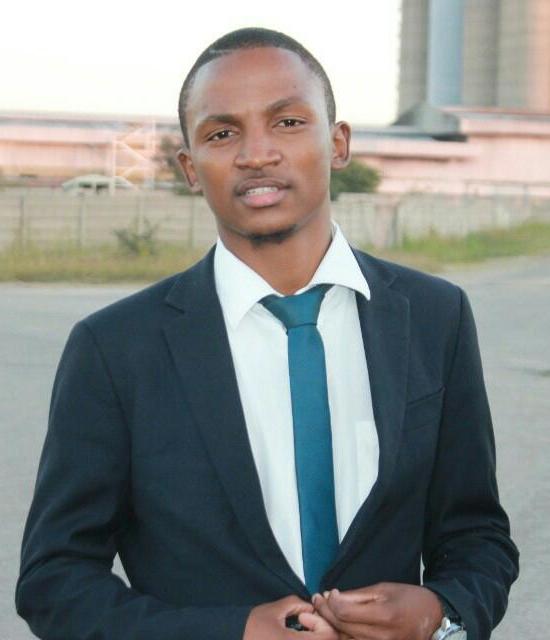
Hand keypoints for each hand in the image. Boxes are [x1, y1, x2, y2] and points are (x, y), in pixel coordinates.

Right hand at [243, 595, 338, 639]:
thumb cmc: (252, 629)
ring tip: (299, 630)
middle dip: (320, 631)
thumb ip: (295, 604)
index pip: (329, 636)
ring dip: (315, 636)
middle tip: (303, 622)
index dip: (320, 622)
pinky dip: (308, 639)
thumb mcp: (273, 610)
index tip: (302, 616)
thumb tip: (311, 607)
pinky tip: (294, 636)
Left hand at [312, 583, 442, 639]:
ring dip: (331, 625)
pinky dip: (343, 634)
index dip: (331, 602)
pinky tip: (338, 623)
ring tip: (324, 610)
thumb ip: (357, 596)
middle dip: (326, 612)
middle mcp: (382, 637)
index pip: (345, 613)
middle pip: (342, 627)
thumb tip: (333, 597)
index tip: (329, 592)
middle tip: (318, 600)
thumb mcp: (383, 589)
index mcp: (384, 616)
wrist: (433, 618)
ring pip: (346, 639)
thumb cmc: (409, 598)